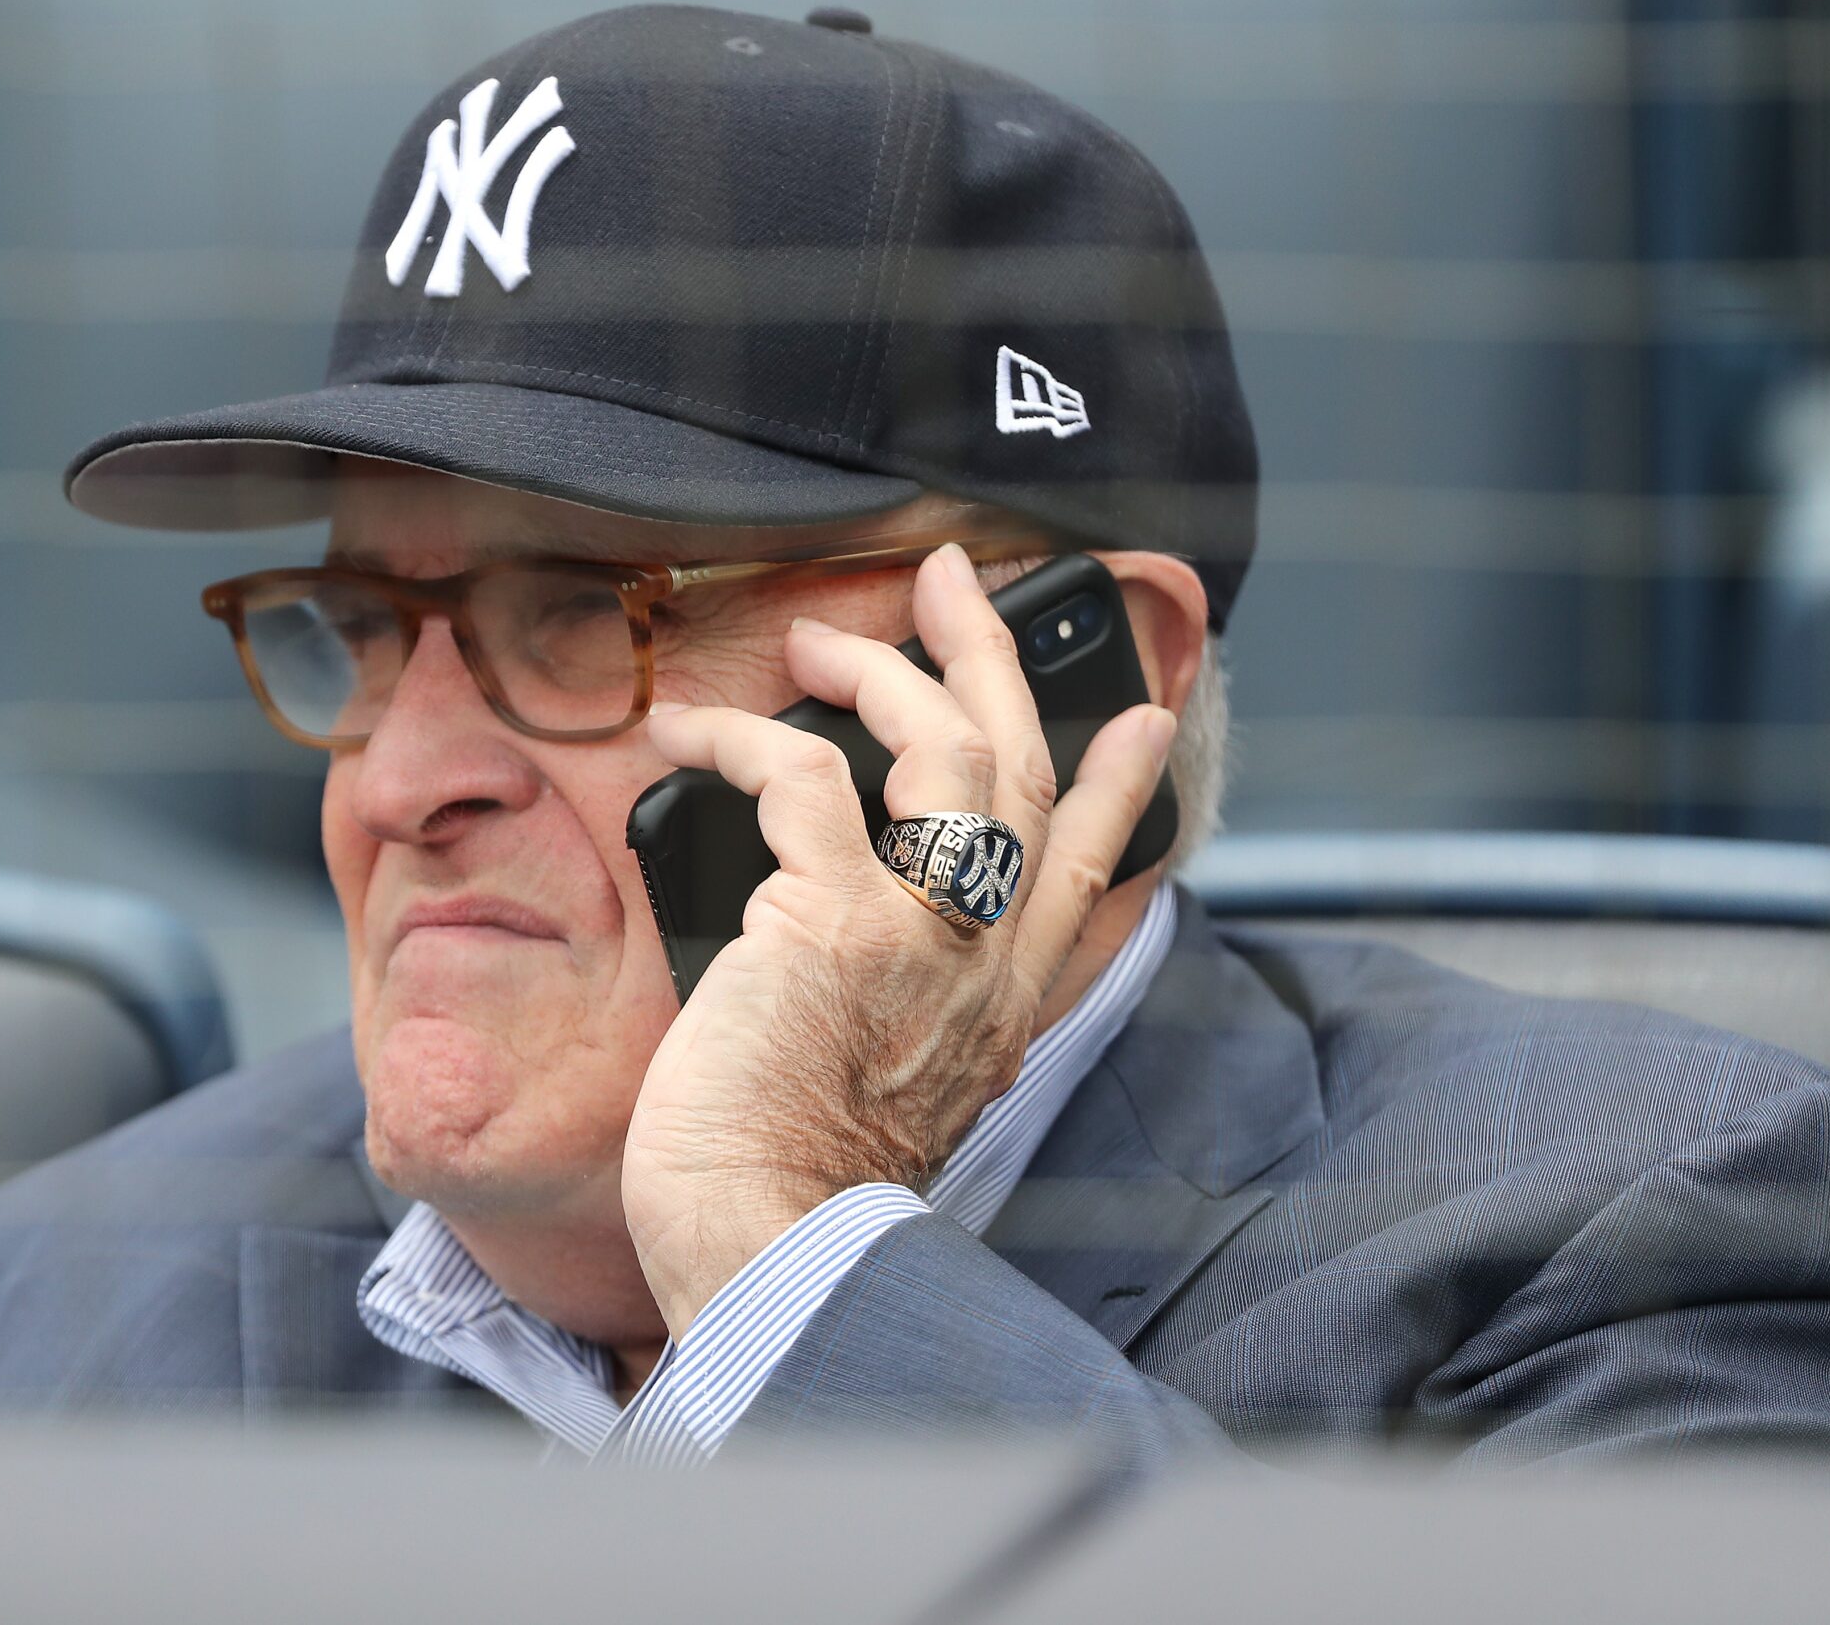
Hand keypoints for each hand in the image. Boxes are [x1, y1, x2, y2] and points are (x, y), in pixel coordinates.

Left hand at [621, 544, 1176, 1340]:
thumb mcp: (885, 1092)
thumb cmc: (792, 1184)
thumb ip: (893, 1008)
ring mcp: (921, 932)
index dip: (1116, 781)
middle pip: (1019, 765)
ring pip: (945, 745)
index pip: (1083, 868)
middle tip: (952, 582)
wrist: (769, 1248)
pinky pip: (803, 777)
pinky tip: (690, 732)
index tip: (1139, 716)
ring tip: (814, 638)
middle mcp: (983, 958)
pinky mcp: (835, 919)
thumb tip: (826, 932)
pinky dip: (742, 736)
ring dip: (880, 667)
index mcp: (1002, 1003)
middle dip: (988, 653)